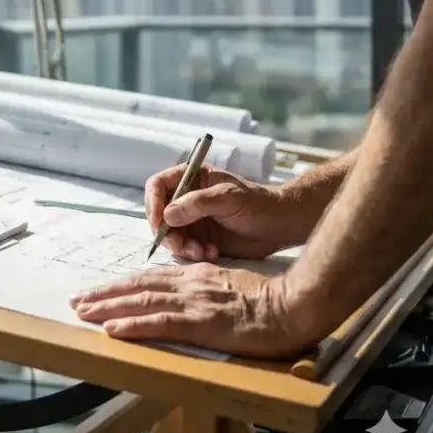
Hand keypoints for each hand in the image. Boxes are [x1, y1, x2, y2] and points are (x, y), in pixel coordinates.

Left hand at [70, 263, 302, 356]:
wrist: (292, 305)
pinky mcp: (201, 323)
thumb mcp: (229, 284)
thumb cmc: (267, 299)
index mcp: (196, 275)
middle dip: (105, 293)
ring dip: (109, 307)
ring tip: (84, 312)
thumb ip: (204, 287)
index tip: (99, 290)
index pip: (150, 277)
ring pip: (142, 300)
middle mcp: (189, 283)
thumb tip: (183, 296)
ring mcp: (194, 302)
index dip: (122, 283)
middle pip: (138, 285)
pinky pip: (160, 323)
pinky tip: (114, 330)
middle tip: (77, 300)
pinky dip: (133, 326)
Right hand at [145, 163, 291, 261]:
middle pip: (159, 214)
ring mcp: (193, 219)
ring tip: (202, 252)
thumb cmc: (257, 203)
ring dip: (182, 247)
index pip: (158, 185)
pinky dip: (193, 254)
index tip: (158, 223)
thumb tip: (167, 215)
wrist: (279, 226)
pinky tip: (211, 253)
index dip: (152, 203)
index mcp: (192, 178)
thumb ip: (198, 203)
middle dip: (166, 233)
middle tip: (180, 246)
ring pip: (171, 235)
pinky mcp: (201, 239)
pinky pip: (185, 249)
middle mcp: (187, 198)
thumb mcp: (228, 197)